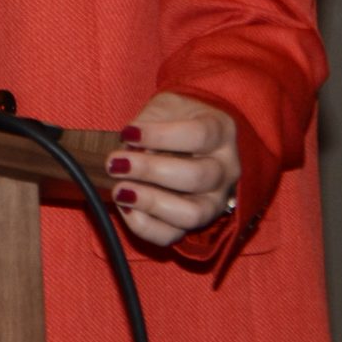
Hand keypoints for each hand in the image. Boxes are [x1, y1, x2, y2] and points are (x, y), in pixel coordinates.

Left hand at [105, 90, 239, 246]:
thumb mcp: (167, 106)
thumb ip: (150, 120)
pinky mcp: (196, 225)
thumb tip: (130, 144)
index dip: (160, 136)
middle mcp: (225, 170)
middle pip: (196, 177)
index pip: (198, 135)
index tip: (128, 133)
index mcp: (221, 132)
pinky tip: (126, 209)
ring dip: (150, 203)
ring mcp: (215, 202)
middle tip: (115, 164)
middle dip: (150, 171)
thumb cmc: (176, 119)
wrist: (191, 137)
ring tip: (120, 191)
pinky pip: (173, 236)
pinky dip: (146, 227)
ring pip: (191, 214)